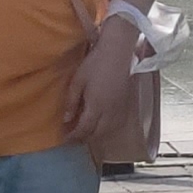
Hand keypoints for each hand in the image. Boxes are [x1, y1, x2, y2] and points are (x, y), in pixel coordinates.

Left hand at [60, 13, 141, 147]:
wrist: (119, 52)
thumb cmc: (95, 63)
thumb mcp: (78, 81)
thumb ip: (72, 102)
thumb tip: (66, 120)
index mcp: (96, 106)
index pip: (84, 129)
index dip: (74, 137)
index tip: (65, 140)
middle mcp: (110, 112)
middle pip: (97, 134)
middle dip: (84, 139)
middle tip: (73, 138)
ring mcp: (120, 109)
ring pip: (108, 131)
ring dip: (96, 136)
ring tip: (86, 134)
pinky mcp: (127, 104)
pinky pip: (117, 124)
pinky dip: (108, 130)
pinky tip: (102, 126)